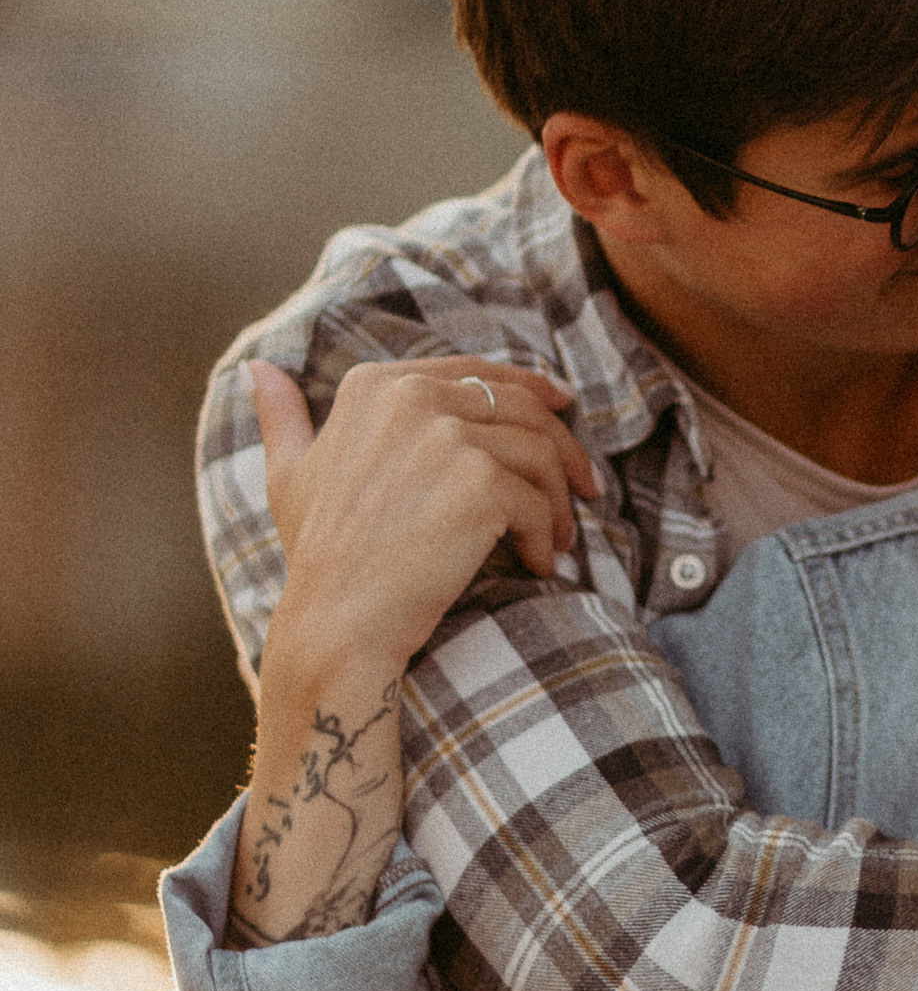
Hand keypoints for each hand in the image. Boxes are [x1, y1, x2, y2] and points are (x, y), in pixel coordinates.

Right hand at [253, 356, 596, 691]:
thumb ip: (282, 417)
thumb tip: (256, 368)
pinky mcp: (479, 483)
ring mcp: (446, 437)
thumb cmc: (318, 556)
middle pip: (520, 405)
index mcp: (373, 386)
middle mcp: (410, 398)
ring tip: (562, 536)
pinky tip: (540, 563)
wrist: (336, 621)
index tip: (563, 405)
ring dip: (563, 497)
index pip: (475, 372)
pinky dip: (547, 535)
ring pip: (540, 452)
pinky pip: (538, 501)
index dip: (528, 386)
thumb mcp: (290, 475)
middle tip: (588, 487)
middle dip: (563, 445)